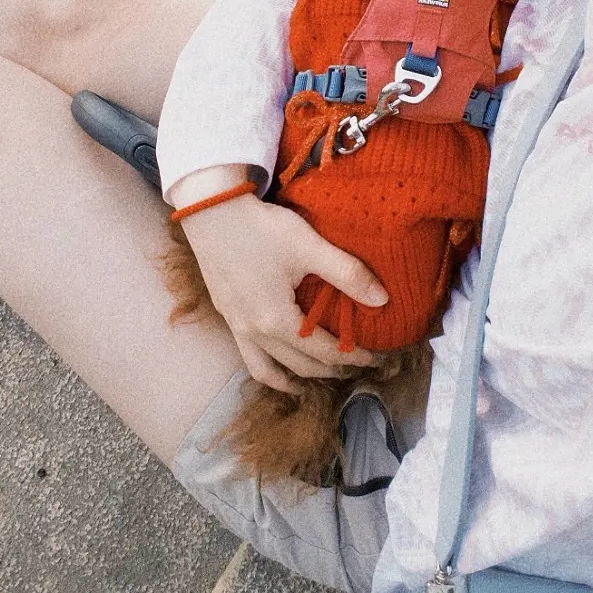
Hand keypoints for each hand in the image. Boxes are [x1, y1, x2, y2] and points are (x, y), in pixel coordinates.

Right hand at [172, 170, 387, 391]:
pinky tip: (278, 360)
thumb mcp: (308, 247)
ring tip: (315, 381)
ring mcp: (236, 326)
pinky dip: (269, 367)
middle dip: (331, 369)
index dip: (353, 356)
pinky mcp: (227, 314)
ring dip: (294, 379)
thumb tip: (383, 300)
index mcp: (277, 320)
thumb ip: (347, 273)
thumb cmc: (261, 228)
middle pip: (300, 365)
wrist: (210, 211)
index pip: (324, 351)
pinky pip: (250, 356)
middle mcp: (254, 332)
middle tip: (355, 364)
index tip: (375, 356)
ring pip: (268, 369)